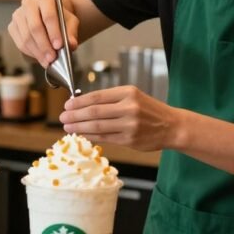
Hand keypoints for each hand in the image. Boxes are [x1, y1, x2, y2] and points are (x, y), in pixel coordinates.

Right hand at [7, 0, 79, 67]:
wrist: (50, 14)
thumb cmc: (61, 17)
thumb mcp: (71, 21)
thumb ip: (71, 32)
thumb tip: (71, 45)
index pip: (48, 15)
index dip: (53, 32)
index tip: (59, 46)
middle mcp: (28, 4)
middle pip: (34, 27)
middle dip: (44, 45)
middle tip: (52, 58)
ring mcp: (18, 15)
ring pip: (26, 37)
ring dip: (37, 52)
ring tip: (47, 62)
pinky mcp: (12, 26)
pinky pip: (20, 43)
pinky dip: (30, 53)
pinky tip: (40, 58)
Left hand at [58, 86, 181, 150]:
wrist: (172, 126)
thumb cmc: (149, 110)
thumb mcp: (133, 96)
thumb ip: (110, 100)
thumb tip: (82, 104)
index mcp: (128, 93)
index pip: (97, 97)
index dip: (78, 102)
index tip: (67, 105)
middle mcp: (129, 108)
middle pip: (94, 112)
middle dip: (74, 115)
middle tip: (62, 118)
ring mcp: (130, 125)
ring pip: (97, 126)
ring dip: (79, 127)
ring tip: (67, 127)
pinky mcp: (130, 140)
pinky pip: (105, 138)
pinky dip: (90, 136)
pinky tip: (82, 134)